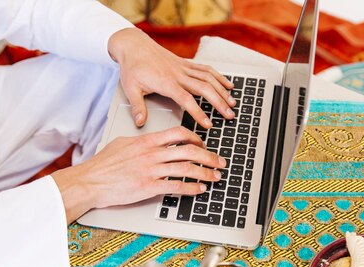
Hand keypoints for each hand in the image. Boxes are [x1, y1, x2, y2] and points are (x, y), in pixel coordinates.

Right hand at [51, 126, 225, 223]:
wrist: (90, 181)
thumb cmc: (103, 165)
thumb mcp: (122, 144)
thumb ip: (140, 142)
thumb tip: (151, 141)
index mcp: (147, 141)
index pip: (179, 134)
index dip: (196, 139)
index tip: (203, 145)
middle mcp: (152, 154)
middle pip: (189, 151)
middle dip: (208, 157)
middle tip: (219, 162)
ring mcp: (151, 170)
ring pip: (187, 168)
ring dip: (205, 173)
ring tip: (215, 177)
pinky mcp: (149, 187)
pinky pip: (176, 186)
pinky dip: (192, 188)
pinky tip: (199, 190)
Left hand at [108, 28, 235, 128]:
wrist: (134, 45)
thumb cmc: (132, 67)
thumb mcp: (130, 88)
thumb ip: (137, 107)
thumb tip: (140, 123)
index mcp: (166, 83)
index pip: (186, 100)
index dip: (198, 113)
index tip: (208, 124)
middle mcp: (178, 74)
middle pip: (204, 89)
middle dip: (219, 103)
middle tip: (229, 116)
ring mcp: (183, 67)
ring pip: (208, 78)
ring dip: (222, 91)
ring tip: (232, 103)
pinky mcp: (185, 63)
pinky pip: (205, 69)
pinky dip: (219, 77)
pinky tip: (228, 84)